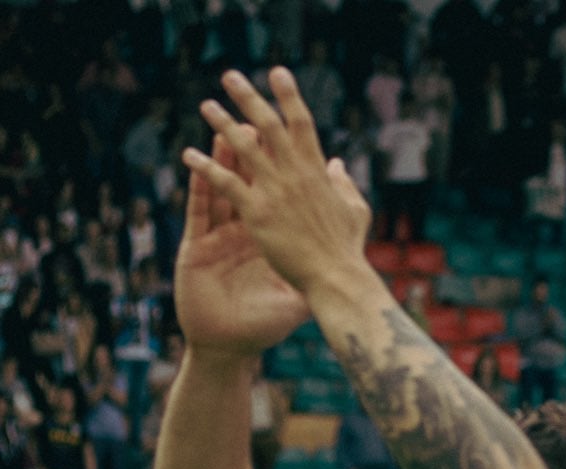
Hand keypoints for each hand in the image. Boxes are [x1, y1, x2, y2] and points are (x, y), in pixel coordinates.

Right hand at [173, 134, 308, 356]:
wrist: (230, 348)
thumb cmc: (264, 326)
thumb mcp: (298, 297)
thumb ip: (317, 272)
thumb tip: (346, 250)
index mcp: (270, 239)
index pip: (279, 196)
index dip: (284, 169)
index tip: (294, 139)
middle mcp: (245, 232)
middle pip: (251, 184)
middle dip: (252, 151)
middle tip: (258, 115)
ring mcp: (220, 236)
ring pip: (224, 188)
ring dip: (223, 158)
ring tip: (225, 126)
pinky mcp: (198, 246)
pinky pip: (200, 210)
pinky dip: (198, 184)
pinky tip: (195, 161)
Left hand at [181, 68, 372, 303]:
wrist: (336, 277)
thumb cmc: (347, 248)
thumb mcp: (355, 210)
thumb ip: (344, 184)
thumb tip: (338, 163)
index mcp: (318, 171)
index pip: (301, 123)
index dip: (289, 95)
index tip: (277, 72)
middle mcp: (295, 174)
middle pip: (268, 125)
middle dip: (248, 97)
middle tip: (230, 76)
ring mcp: (274, 191)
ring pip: (242, 148)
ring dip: (221, 124)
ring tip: (206, 106)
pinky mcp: (257, 212)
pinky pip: (225, 183)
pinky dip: (206, 168)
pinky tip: (188, 156)